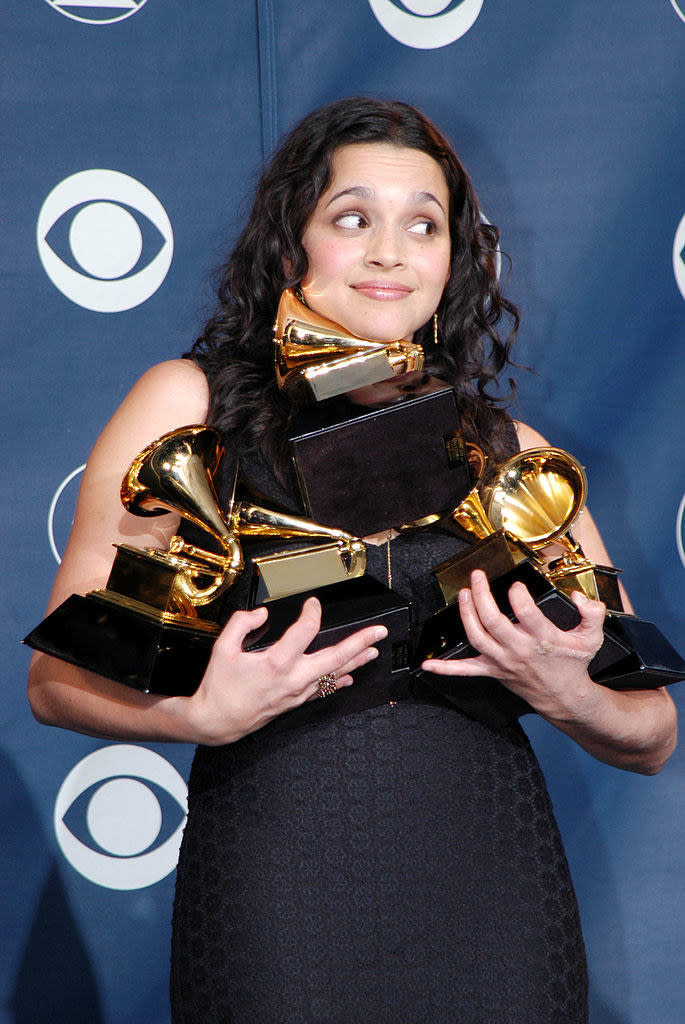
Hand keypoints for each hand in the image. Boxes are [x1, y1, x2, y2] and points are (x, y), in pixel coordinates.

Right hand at [181, 597, 386, 744]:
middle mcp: (293, 679)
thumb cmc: (219, 687)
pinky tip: (350, 676)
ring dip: (356, 661)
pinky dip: (339, 681)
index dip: (312, 612)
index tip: (313, 603)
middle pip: (335, 657)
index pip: (305, 630)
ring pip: (334, 675)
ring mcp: (297, 693)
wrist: (216, 722)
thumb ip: (242, 623)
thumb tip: (262, 614)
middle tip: (378, 632)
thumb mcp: (223, 648)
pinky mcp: (295, 702)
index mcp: (277, 662)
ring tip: (373, 651)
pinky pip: (323, 690)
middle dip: (360, 642)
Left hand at [421, 569, 605, 718]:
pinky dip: (446, 669)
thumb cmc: (573, 664)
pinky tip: (428, 665)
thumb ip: (592, 613)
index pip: (526, 613)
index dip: (519, 595)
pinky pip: (465, 670)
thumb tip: (577, 596)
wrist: (564, 697)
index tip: (517, 584)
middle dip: (482, 596)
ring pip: (477, 637)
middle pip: (493, 621)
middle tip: (477, 576)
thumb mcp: (592, 638)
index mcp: (542, 639)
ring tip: (463, 593)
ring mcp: (502, 661)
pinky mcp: (492, 670)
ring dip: (466, 615)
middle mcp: (518, 649)